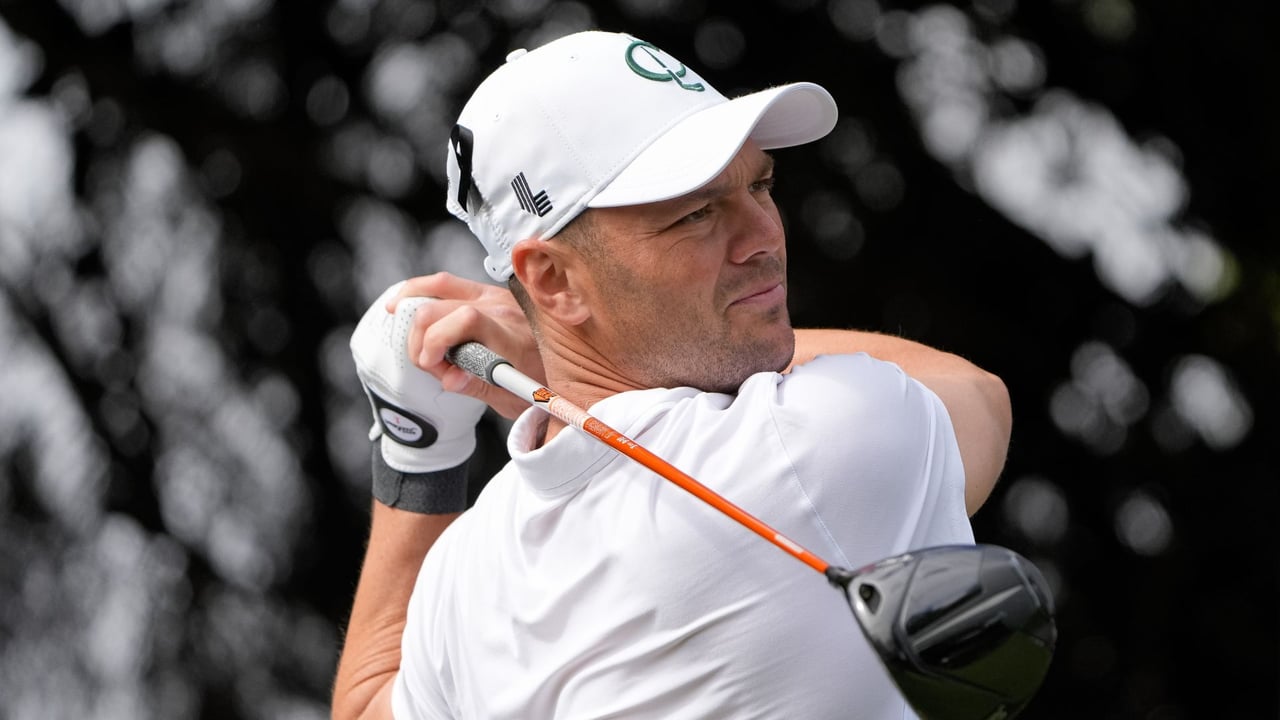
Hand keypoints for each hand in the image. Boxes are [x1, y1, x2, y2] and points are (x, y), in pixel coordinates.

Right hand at [387, 272, 541, 418]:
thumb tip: (449, 379)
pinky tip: (405, 303)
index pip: (467, 320)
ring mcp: (494, 295)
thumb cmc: (541, 383)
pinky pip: (447, 283)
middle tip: (427, 364)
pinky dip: (422, 292)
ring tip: (413, 341)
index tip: (430, 364)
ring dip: (416, 313)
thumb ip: (477, 386)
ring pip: (439, 287)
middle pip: (443, 307)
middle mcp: (503, 309)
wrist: (570, 363)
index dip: (438, 340)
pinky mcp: (487, 291)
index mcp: (514, 337)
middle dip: (421, 339)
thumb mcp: (512, 397)